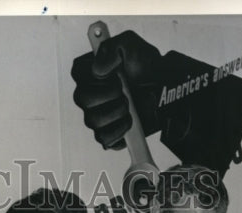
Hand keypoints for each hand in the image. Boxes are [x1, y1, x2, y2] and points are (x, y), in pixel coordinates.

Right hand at [71, 29, 161, 150]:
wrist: (163, 88)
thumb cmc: (145, 67)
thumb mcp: (130, 44)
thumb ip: (111, 48)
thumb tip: (97, 69)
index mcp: (89, 72)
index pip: (78, 74)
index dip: (96, 76)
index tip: (114, 74)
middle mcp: (88, 94)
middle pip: (82, 99)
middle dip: (109, 95)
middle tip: (124, 90)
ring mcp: (95, 115)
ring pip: (93, 120)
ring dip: (117, 111)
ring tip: (129, 105)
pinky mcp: (106, 133)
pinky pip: (103, 138)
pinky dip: (119, 130)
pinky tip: (129, 120)